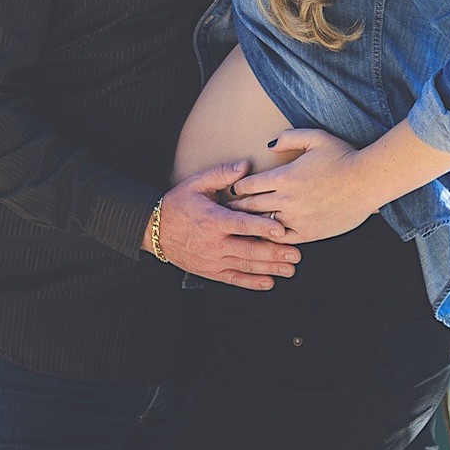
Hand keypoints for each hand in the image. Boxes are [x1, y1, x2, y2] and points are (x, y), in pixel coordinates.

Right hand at [146, 161, 301, 290]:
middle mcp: (214, 243)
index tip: (282, 231)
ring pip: (245, 266)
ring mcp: (212, 260)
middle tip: (295, 254)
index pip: (241, 225)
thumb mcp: (196, 183)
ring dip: (269, 269)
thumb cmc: (178, 203)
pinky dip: (251, 283)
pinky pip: (234, 279)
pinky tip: (269, 283)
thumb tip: (245, 166)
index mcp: (213, 220)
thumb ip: (222, 174)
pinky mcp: (210, 271)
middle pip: (249, 250)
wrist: (154, 230)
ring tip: (290, 269)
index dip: (262, 228)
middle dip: (274, 253)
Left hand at [225, 129, 372, 241]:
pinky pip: (281, 239)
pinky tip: (264, 238)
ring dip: (250, 225)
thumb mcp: (316, 137)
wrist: (368, 181)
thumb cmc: (343, 156)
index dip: (237, 187)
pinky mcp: (309, 233)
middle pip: (250, 206)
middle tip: (226, 211)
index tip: (233, 190)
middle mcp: (286, 199)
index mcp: (284, 176)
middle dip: (236, 208)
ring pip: (263, 225)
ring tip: (239, 227)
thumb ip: (289, 138)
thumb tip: (269, 146)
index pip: (247, 185)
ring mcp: (296, 218)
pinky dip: (270, 239)